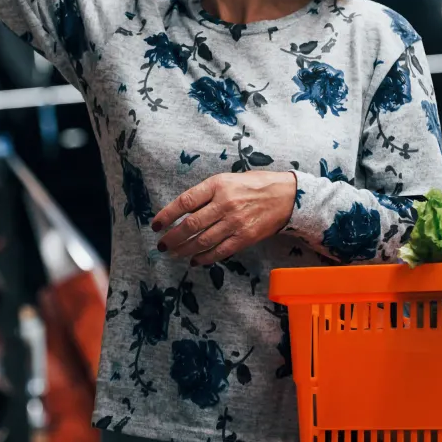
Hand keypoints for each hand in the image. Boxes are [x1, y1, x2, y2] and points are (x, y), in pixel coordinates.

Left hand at [151, 171, 296, 264]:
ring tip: (174, 254)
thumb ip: (207, 194)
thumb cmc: (254, 185)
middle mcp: (225, 203)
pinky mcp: (245, 237)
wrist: (286, 196)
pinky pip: (220, 251)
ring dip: (185, 250)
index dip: (167, 214)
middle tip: (161, 244)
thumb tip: (183, 211)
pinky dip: (205, 258)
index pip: (185, 202)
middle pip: (191, 224)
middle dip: (172, 237)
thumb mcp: (228, 180)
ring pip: (203, 240)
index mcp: (218, 185)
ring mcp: (235, 222)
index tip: (155, 224)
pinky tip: (195, 260)